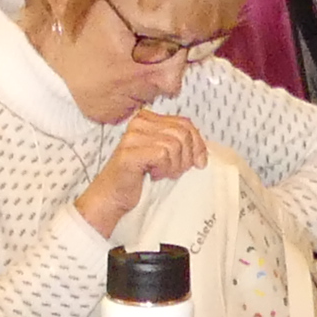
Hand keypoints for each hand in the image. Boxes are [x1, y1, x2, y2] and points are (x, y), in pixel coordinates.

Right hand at [74, 108, 208, 236]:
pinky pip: (162, 154)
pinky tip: (154, 175)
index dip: (198, 144)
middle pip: (182, 133)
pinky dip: (164, 169)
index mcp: (148, 119)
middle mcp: (139, 123)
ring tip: (163, 174)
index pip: (185, 123)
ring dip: (174, 166)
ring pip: (174, 145)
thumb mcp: (164, 156)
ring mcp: (132, 136)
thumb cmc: (138, 177)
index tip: (199, 162)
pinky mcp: (129, 152)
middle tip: (176, 171)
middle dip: (186, 157)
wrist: (113, 197)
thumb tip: (203, 150)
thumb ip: (180, 144)